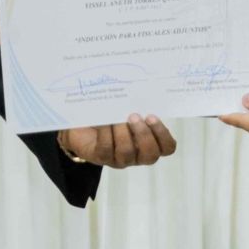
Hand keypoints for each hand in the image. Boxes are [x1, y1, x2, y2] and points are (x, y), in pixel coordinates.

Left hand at [58, 115, 177, 167]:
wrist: (82, 122)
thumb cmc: (111, 113)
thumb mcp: (127, 108)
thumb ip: (137, 104)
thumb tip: (142, 89)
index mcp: (148, 142)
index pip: (167, 147)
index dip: (163, 135)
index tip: (152, 116)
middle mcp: (137, 154)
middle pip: (150, 155)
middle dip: (144, 135)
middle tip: (134, 116)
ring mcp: (119, 158)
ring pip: (127, 153)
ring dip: (123, 134)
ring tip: (118, 119)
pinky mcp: (101, 157)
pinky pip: (106, 149)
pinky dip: (106, 134)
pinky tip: (104, 122)